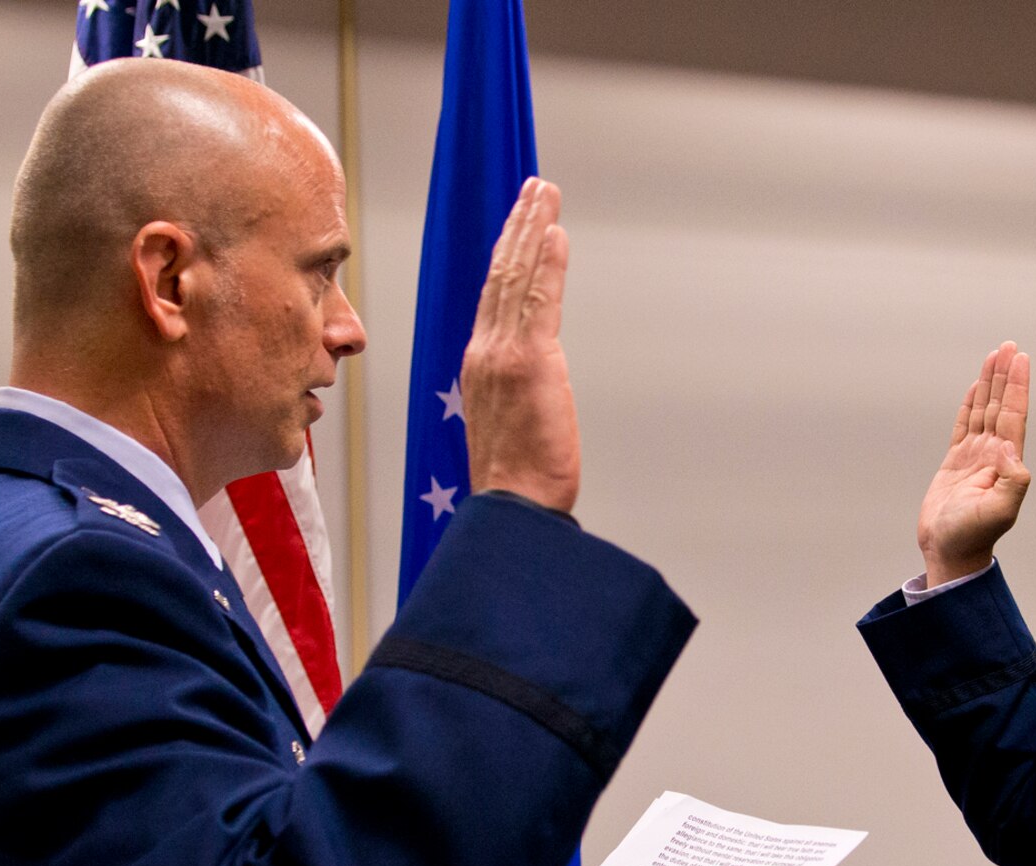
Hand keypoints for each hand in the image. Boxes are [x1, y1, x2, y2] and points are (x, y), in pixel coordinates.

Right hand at [464, 178, 579, 512]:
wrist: (513, 506)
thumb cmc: (517, 482)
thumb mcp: (510, 425)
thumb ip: (517, 394)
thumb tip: (532, 385)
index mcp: (479, 365)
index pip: (493, 297)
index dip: (507, 256)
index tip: (520, 225)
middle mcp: (484, 351)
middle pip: (500, 274)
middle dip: (518, 226)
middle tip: (536, 190)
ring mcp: (502, 354)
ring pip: (516, 277)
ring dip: (532, 230)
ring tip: (546, 194)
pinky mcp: (528, 362)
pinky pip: (539, 301)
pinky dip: (547, 263)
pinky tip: (556, 234)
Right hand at [916, 342, 1031, 586]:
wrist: (950, 552)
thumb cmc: (972, 535)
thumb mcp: (1000, 511)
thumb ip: (1013, 481)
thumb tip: (1010, 450)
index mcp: (1006, 461)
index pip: (1014, 414)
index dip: (1017, 386)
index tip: (1020, 359)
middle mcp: (993, 454)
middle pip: (1001, 405)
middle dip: (1005, 376)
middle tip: (1009, 347)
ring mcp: (975, 457)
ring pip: (984, 411)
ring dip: (990, 384)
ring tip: (994, 356)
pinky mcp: (955, 463)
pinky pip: (963, 425)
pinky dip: (969, 405)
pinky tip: (975, 388)